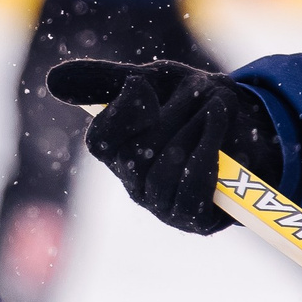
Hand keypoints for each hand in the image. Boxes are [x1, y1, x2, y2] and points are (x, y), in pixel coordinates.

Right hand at [44, 59, 281, 234]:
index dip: (120, 113)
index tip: (144, 85)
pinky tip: (220, 136)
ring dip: (195, 133)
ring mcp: (162, 206)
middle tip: (201, 88)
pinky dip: (206, 160)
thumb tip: (51, 80)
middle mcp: (134, 184)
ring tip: (217, 106)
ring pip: (163, 174)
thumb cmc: (195, 103)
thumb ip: (106, 80)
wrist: (250, 128)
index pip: (100, 141)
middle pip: (135, 155)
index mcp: (119, 152)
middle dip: (173, 115)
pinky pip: (190, 195)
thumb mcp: (156, 80)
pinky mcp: (193, 221)